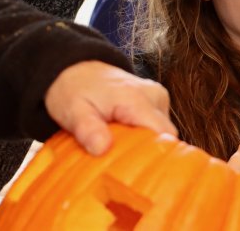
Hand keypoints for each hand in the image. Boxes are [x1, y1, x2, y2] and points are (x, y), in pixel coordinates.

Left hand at [45, 61, 177, 154]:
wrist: (77, 68)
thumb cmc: (74, 90)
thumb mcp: (72, 111)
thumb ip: (88, 129)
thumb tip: (102, 148)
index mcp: (137, 99)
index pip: (164, 135)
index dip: (155, 156)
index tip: (136, 173)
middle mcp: (154, 96)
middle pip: (167, 137)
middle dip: (149, 154)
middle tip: (122, 166)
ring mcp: (158, 97)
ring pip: (164, 134)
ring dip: (146, 145)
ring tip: (121, 150)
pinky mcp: (157, 101)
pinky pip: (159, 127)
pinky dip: (145, 137)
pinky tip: (126, 140)